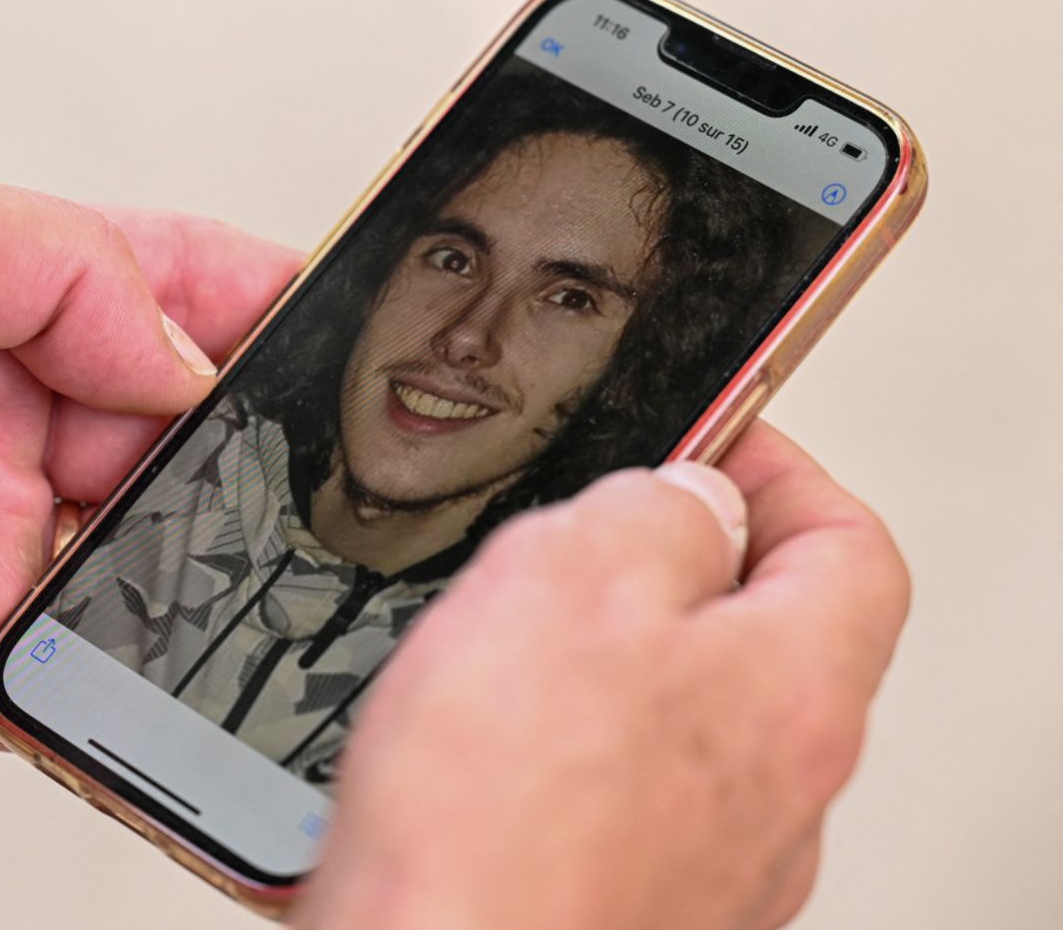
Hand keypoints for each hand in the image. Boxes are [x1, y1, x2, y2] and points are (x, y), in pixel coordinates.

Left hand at [0, 148, 302, 757]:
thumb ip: (60, 262)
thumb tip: (173, 352)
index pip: (138, 284)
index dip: (237, 298)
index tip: (327, 321)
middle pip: (154, 427)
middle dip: (230, 438)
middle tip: (291, 453)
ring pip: (134, 552)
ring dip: (195, 554)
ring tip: (249, 551)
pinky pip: (75, 675)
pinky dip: (132, 676)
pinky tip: (175, 654)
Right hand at [294, 423, 908, 929]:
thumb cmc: (501, 817)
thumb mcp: (570, 573)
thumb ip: (650, 510)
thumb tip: (681, 497)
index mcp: (794, 690)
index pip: (851, 548)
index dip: (779, 475)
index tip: (706, 445)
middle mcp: (779, 793)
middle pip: (769, 640)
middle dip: (677, 572)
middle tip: (584, 543)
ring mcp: (711, 866)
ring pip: (686, 726)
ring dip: (610, 672)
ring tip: (507, 658)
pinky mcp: (630, 906)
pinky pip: (618, 801)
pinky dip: (561, 759)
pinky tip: (478, 756)